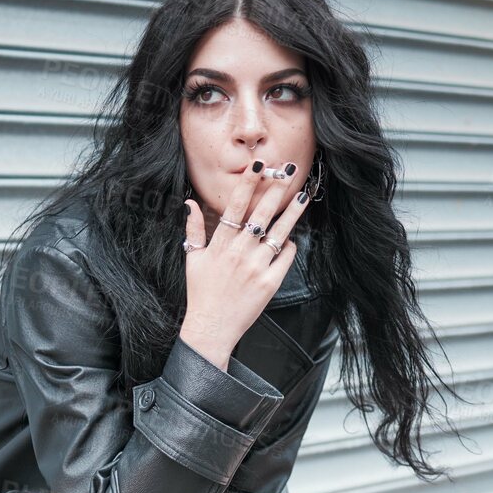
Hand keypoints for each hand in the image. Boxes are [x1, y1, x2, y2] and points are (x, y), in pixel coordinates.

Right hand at [180, 159, 314, 361]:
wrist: (211, 328)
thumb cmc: (201, 293)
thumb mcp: (192, 259)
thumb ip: (194, 229)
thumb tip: (189, 203)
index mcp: (220, 244)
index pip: (236, 206)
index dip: (248, 183)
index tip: (259, 164)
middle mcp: (239, 252)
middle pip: (261, 213)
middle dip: (276, 189)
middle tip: (289, 170)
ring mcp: (256, 267)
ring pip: (278, 232)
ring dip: (292, 212)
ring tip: (302, 196)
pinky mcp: (270, 283)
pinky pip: (285, 256)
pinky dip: (288, 246)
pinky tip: (290, 239)